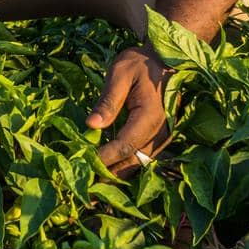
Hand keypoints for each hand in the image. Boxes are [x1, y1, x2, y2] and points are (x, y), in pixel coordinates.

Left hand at [86, 46, 171, 174]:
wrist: (166, 60)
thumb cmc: (140, 64)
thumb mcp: (120, 74)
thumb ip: (108, 101)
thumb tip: (91, 125)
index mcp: (151, 116)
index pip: (124, 145)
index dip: (103, 158)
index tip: (83, 165)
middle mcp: (161, 132)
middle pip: (133, 161)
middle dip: (109, 174)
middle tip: (86, 188)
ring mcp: (163, 137)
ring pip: (139, 164)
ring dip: (118, 174)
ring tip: (94, 186)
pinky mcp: (160, 138)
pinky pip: (143, 158)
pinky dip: (126, 165)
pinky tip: (109, 172)